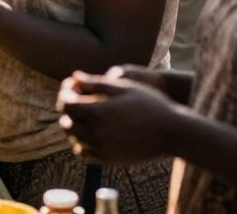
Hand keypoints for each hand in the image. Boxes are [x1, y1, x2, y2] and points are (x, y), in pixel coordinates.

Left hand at [58, 70, 181, 164]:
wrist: (172, 132)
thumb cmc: (150, 104)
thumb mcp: (124, 87)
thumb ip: (96, 82)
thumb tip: (75, 77)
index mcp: (98, 112)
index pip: (67, 105)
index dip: (65, 95)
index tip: (71, 91)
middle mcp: (96, 133)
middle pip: (67, 123)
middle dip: (67, 112)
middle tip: (73, 103)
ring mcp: (102, 149)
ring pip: (74, 140)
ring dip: (73, 128)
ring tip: (81, 118)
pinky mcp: (108, 160)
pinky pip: (85, 154)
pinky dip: (81, 144)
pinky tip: (89, 134)